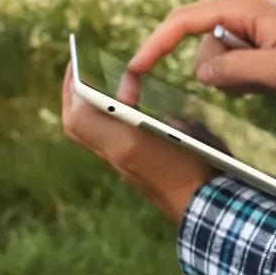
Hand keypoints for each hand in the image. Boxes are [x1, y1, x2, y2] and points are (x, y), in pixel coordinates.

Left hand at [61, 60, 212, 225]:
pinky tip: (116, 107)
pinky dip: (98, 120)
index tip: (81, 64)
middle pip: (75, 126)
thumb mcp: (187, 131)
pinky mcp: (128, 170)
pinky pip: (99, 141)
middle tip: (77, 72)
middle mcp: (116, 156)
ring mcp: (120, 165)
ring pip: (84, 134)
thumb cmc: (201, 166)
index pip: (80, 116)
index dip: (75, 88)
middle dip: (71, 97)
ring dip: (82, 108)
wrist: (204, 209)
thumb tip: (144, 102)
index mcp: (126, 144)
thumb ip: (162, 114)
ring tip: (91, 85)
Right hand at [128, 0, 275, 104]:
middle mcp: (236, 10)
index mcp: (241, 7)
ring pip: (213, 63)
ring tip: (272, 77)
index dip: (154, 45)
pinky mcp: (247, 40)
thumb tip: (201, 74)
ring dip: (236, 79)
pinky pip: (228, 66)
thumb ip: (237, 70)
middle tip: (258, 83)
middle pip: (199, 50)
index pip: (182, 21)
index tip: (134, 70)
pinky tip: (270, 77)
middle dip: (219, 74)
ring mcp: (241, 24)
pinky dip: (243, 79)